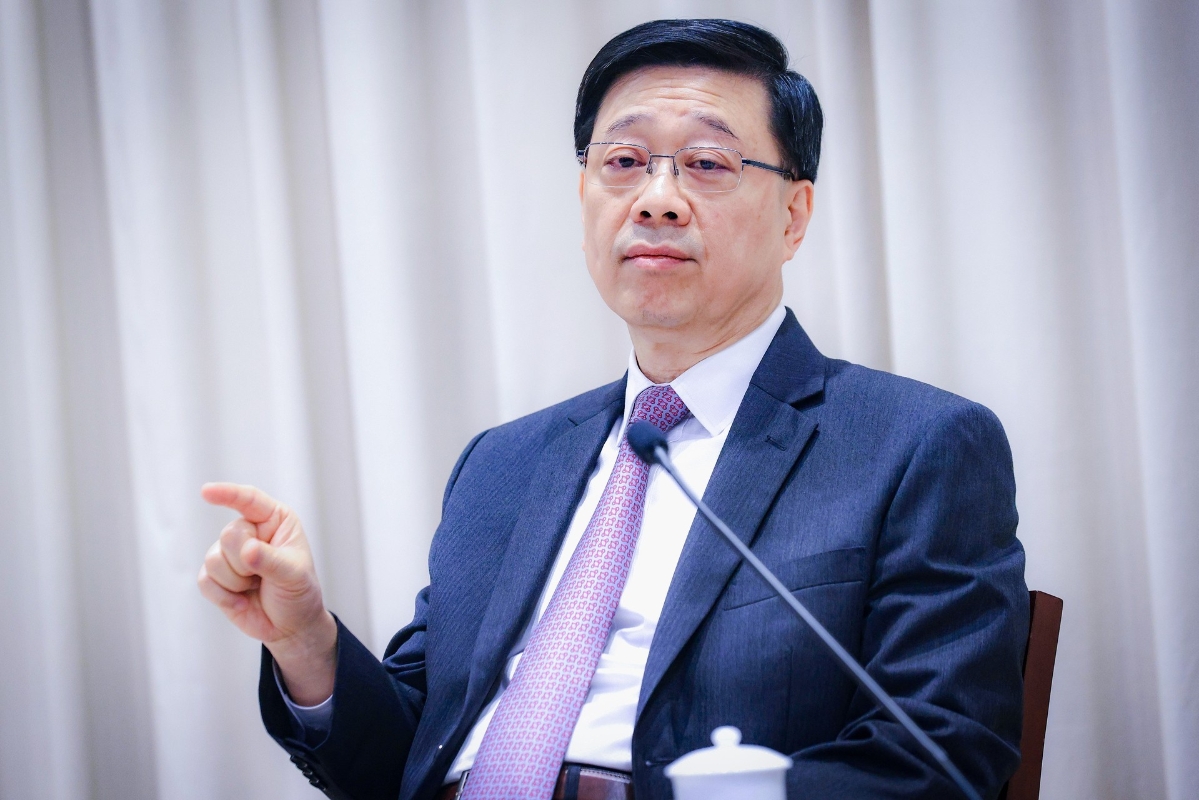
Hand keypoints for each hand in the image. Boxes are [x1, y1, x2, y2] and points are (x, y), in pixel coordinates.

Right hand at [198, 483, 336, 704]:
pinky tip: (242, 600)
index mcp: (275, 520)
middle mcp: (250, 532)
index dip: (228, 494)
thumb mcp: (294, 575)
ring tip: (256, 586)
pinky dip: (223, 596)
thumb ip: (270, 560)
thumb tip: (246, 551)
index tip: (206, 491)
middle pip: (228, 535)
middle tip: (264, 575)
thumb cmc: (299, 593)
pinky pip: (205, 581)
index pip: (249, 500)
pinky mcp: (215, 577)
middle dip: (246, 562)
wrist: (290, 626)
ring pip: (213, 559)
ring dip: (236, 581)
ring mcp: (229, 554)